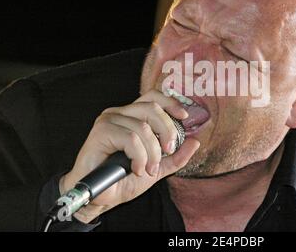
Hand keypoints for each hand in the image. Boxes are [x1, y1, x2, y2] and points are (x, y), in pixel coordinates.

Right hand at [59, 90, 199, 222]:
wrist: (100, 197)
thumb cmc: (123, 179)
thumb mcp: (157, 168)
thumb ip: (176, 156)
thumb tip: (195, 142)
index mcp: (132, 117)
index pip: (153, 97)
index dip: (171, 103)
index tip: (184, 117)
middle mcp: (120, 113)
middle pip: (152, 108)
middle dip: (167, 131)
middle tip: (168, 152)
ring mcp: (109, 120)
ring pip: (143, 128)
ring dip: (152, 153)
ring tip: (147, 169)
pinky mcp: (100, 131)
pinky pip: (130, 139)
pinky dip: (139, 156)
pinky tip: (136, 169)